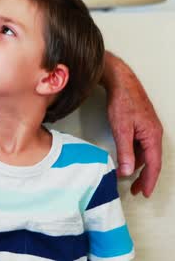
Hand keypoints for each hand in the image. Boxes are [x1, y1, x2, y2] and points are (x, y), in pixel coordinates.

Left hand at [103, 52, 162, 196]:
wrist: (120, 81)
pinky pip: (140, 144)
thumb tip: (127, 172)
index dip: (150, 180)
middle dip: (145, 177)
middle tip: (137, 191)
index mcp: (153, 136)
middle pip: (152, 161)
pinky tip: (126, 159)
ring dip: (138, 166)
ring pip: (145, 153)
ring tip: (128, 177)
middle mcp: (154, 133)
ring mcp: (148, 128)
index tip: (145, 193)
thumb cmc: (122, 102)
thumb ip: (125, 152)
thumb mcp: (121, 129)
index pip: (154, 165)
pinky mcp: (140, 124)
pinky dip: (134, 155)